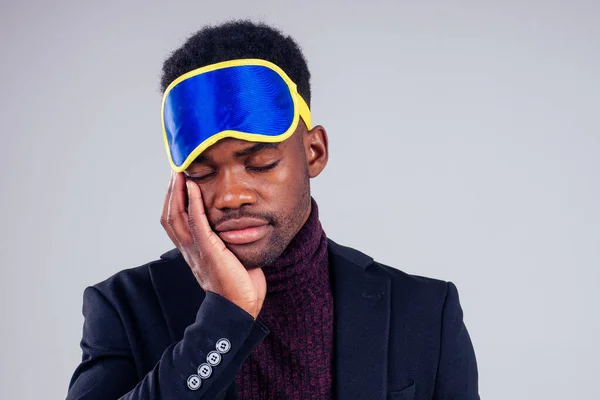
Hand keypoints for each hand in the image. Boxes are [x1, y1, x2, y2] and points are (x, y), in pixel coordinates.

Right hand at [160, 172, 265, 318]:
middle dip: (170, 192)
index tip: (178, 181)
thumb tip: (239, 225)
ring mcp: (196, 249)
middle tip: (176, 170)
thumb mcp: (230, 256)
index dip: (173, 200)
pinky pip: (195, 221)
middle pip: (169, 215)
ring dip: (176, 192)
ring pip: (175, 216)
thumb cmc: (239, 284)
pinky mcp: (208, 249)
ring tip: (180, 172)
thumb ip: (228, 240)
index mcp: (193, 250)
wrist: (240, 307)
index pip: (174, 221)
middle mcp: (189, 249)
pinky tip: (193, 186)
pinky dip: (192, 202)